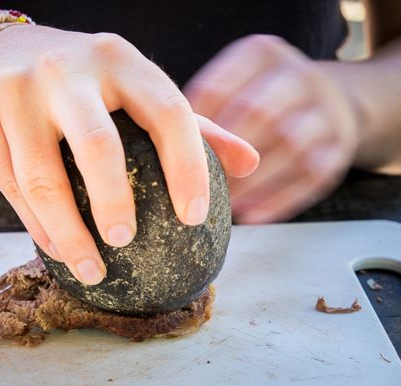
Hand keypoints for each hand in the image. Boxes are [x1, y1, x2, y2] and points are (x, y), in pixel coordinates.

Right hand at [0, 25, 258, 284]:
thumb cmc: (77, 79)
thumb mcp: (129, 82)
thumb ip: (187, 122)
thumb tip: (248, 165)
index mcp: (117, 58)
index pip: (167, 110)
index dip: (188, 167)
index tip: (194, 218)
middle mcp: (64, 69)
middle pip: (96, 145)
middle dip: (114, 202)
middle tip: (127, 243)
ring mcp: (14, 92)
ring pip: (41, 177)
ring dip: (67, 234)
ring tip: (92, 269)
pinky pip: (9, 185)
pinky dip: (35, 225)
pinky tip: (56, 248)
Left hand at [185, 34, 358, 223]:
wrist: (333, 100)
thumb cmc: (261, 97)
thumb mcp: (235, 83)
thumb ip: (202, 108)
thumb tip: (161, 148)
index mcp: (262, 53)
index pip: (219, 86)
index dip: (193, 125)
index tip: (170, 155)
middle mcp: (299, 74)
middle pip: (257, 112)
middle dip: (222, 155)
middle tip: (194, 186)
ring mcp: (326, 109)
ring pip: (288, 146)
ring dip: (250, 182)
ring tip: (220, 206)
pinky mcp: (340, 146)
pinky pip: (311, 177)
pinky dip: (278, 200)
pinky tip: (250, 216)